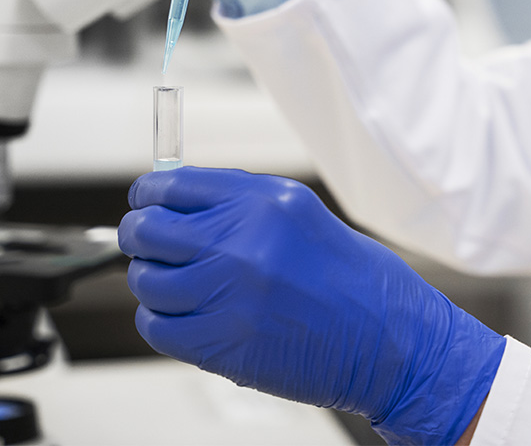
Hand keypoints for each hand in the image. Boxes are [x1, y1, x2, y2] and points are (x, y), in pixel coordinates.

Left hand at [119, 167, 504, 443]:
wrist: (390, 341)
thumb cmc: (353, 279)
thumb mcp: (300, 215)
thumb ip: (239, 204)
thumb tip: (177, 200)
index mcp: (262, 202)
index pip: (171, 185)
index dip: (148, 195)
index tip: (145, 204)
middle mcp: (241, 242)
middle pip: (148, 230)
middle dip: (139, 237)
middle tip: (149, 246)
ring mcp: (228, 294)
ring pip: (147, 281)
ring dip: (154, 283)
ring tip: (178, 288)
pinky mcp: (222, 343)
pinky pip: (158, 327)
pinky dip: (161, 322)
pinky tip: (183, 318)